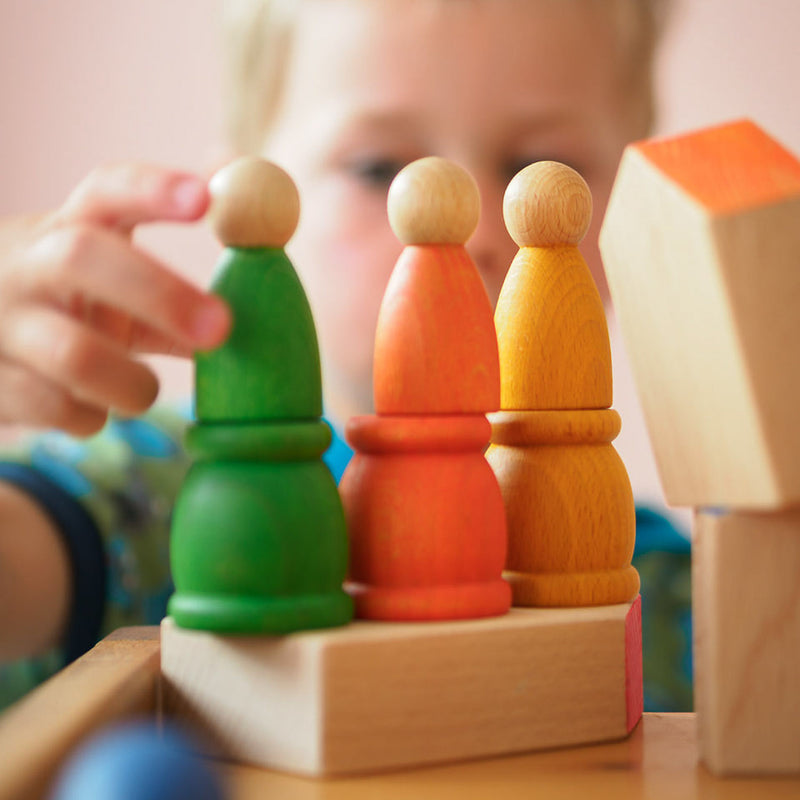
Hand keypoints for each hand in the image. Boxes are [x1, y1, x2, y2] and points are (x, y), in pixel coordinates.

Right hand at [0, 163, 230, 434]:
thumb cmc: (68, 309)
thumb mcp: (110, 288)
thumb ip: (173, 291)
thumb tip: (257, 291)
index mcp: (65, 229)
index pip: (105, 192)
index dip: (152, 191)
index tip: (206, 199)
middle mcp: (24, 264)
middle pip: (81, 256)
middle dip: (159, 291)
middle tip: (220, 327)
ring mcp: (0, 322)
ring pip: (73, 353)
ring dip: (132, 384)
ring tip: (141, 392)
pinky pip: (56, 407)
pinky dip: (91, 418)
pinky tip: (89, 409)